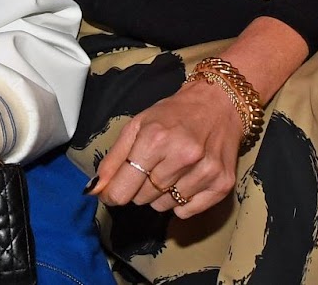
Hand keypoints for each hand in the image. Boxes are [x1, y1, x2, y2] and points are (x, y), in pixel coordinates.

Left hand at [88, 78, 241, 218]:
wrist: (219, 104)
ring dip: (161, 194)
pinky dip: (182, 202)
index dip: (113, 194)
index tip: (113, 191)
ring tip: (172, 169)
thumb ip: (114, 159)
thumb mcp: (138, 125)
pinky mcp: (222, 184)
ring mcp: (204, 171)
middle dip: (140, 187)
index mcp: (155, 138)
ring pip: (163, 206)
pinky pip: (186, 212)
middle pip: (142, 199)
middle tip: (151, 166)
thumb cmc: (174, 114)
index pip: (123, 189)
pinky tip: (187, 179)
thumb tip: (95, 190)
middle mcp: (182, 156)